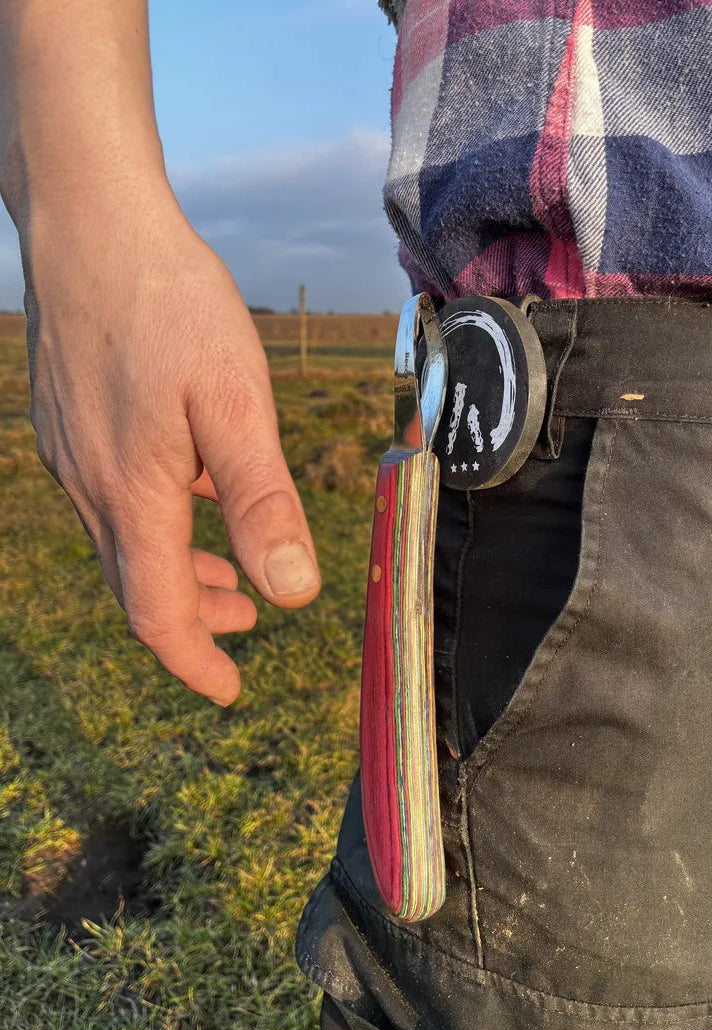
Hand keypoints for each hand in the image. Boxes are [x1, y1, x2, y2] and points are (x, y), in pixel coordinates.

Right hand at [25, 196, 320, 704]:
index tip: (230, 689)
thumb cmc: (168, 301)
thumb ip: (261, 499)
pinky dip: (155, 523)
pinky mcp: (66, 422)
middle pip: (137, 586)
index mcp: (133, 493)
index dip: (195, 661)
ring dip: (176, 572)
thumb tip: (293, 593)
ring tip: (226, 578)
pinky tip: (187, 491)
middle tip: (244, 625)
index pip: (158, 613)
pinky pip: (110, 498)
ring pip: (122, 544)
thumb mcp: (234, 401)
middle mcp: (90, 485)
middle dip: (193, 620)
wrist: (89, 221)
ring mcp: (70, 453)